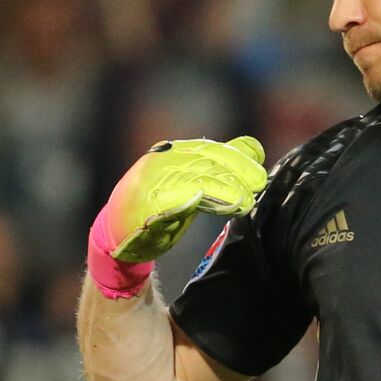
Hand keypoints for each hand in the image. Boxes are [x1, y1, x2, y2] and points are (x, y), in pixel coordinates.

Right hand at [103, 136, 267, 262]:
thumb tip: (254, 150)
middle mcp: (163, 161)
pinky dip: (190, 198)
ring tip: (244, 201)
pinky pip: (171, 199)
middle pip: (205, 162)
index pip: (211, 149)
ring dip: (222, 189)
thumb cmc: (162, 202)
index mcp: (175, 152)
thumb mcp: (192, 178)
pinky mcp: (145, 204)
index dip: (238, 157)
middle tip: (258, 185)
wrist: (121, 231)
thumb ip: (220, 164)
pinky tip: (207, 201)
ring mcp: (151, 181)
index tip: (260, 168)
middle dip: (235, 172)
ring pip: (193, 180)